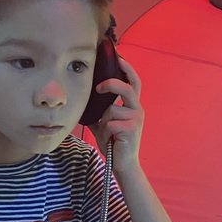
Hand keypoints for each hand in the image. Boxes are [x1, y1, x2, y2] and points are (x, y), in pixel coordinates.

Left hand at [89, 55, 143, 172]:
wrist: (123, 164)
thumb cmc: (114, 142)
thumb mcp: (104, 123)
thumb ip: (99, 111)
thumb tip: (84, 99)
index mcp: (132, 106)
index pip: (133, 82)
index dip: (127, 69)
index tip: (118, 58)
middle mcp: (137, 110)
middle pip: (126, 88)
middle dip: (111, 84)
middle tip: (98, 87)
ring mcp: (136, 119)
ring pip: (111, 110)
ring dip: (104, 123)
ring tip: (108, 134)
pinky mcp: (132, 129)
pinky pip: (111, 122)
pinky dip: (106, 131)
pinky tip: (111, 140)